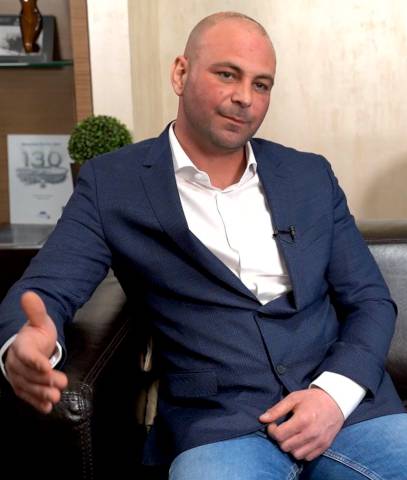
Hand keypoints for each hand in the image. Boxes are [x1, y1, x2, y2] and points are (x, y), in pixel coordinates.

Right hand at [5, 291, 67, 413]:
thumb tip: (29, 294)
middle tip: (60, 382)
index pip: (25, 354)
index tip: (46, 366)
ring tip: (55, 397)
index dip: (35, 361)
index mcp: (20, 346)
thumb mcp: (39, 321)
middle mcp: (16, 364)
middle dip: (44, 379)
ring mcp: (18, 377)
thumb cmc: (36, 334)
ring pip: (28, 387)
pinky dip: (36, 402)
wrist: (29, 346)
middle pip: (28, 374)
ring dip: (41, 393)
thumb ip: (35, 311)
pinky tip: (46, 408)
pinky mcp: (23, 387)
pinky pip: (28, 396)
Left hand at [259, 388, 343, 460]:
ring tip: (291, 436)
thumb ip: (277, 409)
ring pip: (296, 455)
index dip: (272, 430)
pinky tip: (300, 440)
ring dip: (290, 447)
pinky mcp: (324, 446)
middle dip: (280, 439)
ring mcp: (319, 442)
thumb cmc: (311, 398)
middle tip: (282, 429)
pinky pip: (307, 458)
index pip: (279, 435)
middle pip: (285, 447)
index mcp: (302, 420)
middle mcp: (311, 433)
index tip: (274, 424)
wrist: (335, 402)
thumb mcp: (293, 398)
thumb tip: (262, 419)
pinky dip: (301, 451)